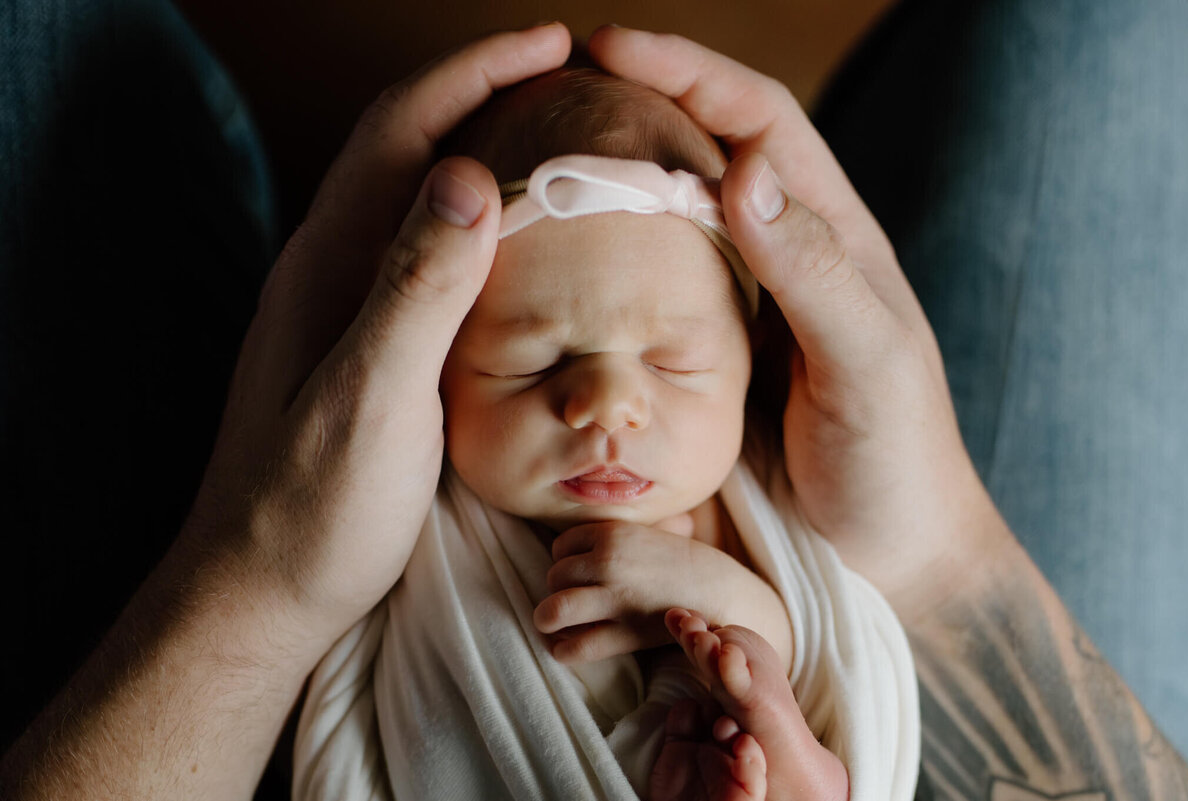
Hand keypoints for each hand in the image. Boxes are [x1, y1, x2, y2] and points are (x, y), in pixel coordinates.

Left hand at [181, 23, 571, 650]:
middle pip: (409, 146)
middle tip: (570, 79)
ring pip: (421, 199)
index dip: (474, 71)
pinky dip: (483, 224)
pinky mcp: (370, 346)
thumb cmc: (310, 508)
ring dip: (486, 152)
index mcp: (329, 263)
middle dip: (485, 93)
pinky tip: (523, 244)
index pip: (401, 129)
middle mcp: (333, 270)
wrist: (261, 590)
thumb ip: (415, 288)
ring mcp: (349, 307)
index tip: (553, 42)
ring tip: (561, 139)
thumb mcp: (370, 398)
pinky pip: (432, 256)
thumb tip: (469, 175)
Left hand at [533, 522, 792, 665]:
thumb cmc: (688, 562)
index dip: (564, 562)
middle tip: (572, 599)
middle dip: (557, 590)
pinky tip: (564, 649)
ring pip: (552, 610)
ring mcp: (614, 598)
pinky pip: (574, 647)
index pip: (560, 546)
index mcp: (614, 532)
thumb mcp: (653, 531)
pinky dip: (561, 651)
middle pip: (553, 576)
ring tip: (555, 624)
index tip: (578, 573)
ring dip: (548, 619)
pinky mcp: (624, 633)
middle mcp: (608, 561)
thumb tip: (590, 528)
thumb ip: (618, 531)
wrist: (723, 592)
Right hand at [588, 27, 1011, 621]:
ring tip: (533, 160)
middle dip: (633, 106)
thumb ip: (813, 273)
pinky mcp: (702, 361)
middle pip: (703, 150)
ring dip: (609, 181)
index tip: (609, 47)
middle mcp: (778, 258)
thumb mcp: (866, 365)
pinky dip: (602, 264)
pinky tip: (553, 265)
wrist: (890, 558)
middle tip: (547, 90)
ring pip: (666, 221)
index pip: (758, 122)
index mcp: (828, 237)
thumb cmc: (893, 463)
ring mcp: (737, 310)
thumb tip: (740, 171)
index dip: (690, 71)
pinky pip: (645, 294)